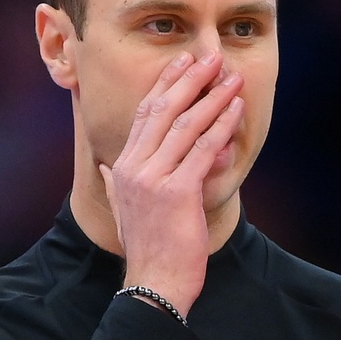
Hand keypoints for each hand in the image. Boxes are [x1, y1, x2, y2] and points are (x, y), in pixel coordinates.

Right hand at [98, 50, 244, 315]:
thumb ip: (115, 185)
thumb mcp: (125, 210)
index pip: (144, 114)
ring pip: (186, 125)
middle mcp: (134, 167)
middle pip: (163, 110)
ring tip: (232, 78)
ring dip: (212, 97)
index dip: (164, 84)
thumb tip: (104, 167)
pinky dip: (222, 126)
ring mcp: (154, 178)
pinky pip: (204, 150)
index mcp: (122, 167)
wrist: (155, 282)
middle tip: (210, 58)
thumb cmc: (148, 248)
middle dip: (189, 80)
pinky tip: (236, 110)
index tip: (182, 62)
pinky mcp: (177, 192)